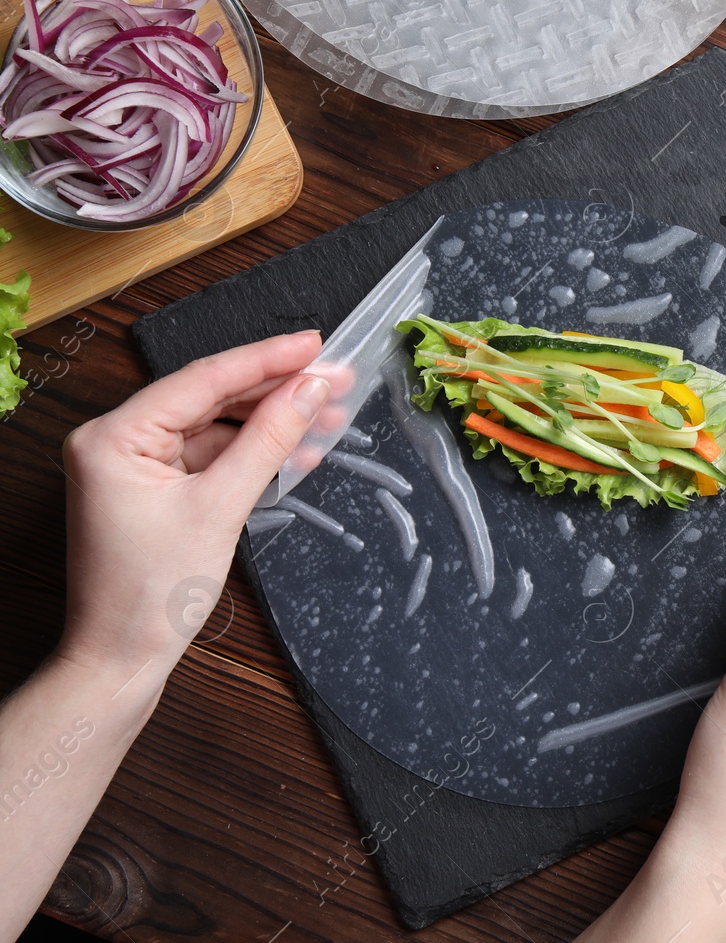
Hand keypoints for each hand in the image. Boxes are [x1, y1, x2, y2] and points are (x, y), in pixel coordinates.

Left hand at [56, 331, 327, 676]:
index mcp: (113, 436)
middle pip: (209, 398)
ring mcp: (133, 466)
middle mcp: (115, 441)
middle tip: (334, 377)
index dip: (265, 359)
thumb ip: (269, 440)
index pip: (202, 380)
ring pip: (215, 427)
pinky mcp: (153, 489)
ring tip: (329, 415)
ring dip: (271, 423)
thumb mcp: (221, 507)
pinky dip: (252, 454)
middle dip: (275, 390)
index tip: (314, 343)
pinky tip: (298, 449)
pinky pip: (210, 456)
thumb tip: (311, 390)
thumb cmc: (151, 594)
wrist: (121, 659)